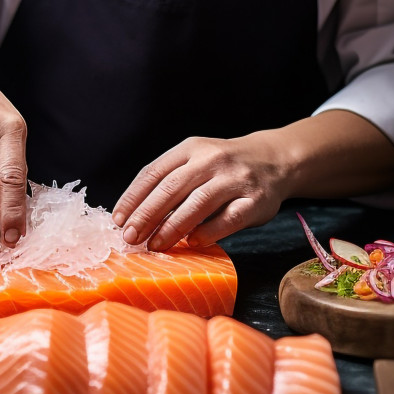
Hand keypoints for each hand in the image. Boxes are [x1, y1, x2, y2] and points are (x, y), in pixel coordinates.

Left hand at [111, 112, 393, 251]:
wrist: (276, 159)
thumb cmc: (224, 167)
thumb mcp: (196, 160)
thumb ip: (171, 181)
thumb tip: (133, 217)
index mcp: (191, 148)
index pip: (153, 172)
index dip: (132, 198)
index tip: (117, 221)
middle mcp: (212, 160)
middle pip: (171, 188)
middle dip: (146, 215)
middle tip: (130, 238)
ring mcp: (235, 179)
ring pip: (197, 204)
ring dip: (173, 227)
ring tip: (155, 245)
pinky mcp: (255, 200)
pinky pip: (227, 220)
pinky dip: (208, 233)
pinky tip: (194, 243)